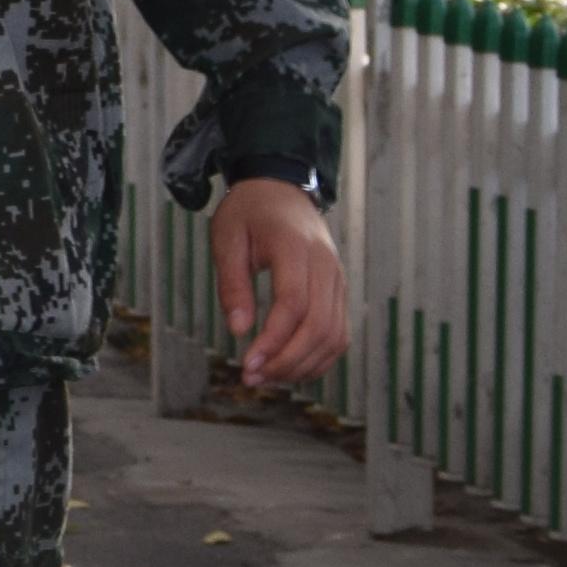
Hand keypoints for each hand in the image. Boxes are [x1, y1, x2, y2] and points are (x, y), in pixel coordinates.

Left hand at [213, 179, 346, 387]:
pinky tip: (289, 368)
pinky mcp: (339, 291)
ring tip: (266, 377)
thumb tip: (239, 330)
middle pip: (319, 327)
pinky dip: (318, 358)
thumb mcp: (227, 239)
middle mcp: (325, 265)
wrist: (281, 189)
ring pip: (334, 336)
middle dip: (286, 361)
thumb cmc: (249, 212)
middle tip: (252, 378)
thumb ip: (232, 284)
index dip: (273, 341)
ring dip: (302, 365)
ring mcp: (337, 279)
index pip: (294, 305)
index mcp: (295, 247)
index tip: (247, 364)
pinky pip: (338, 333)